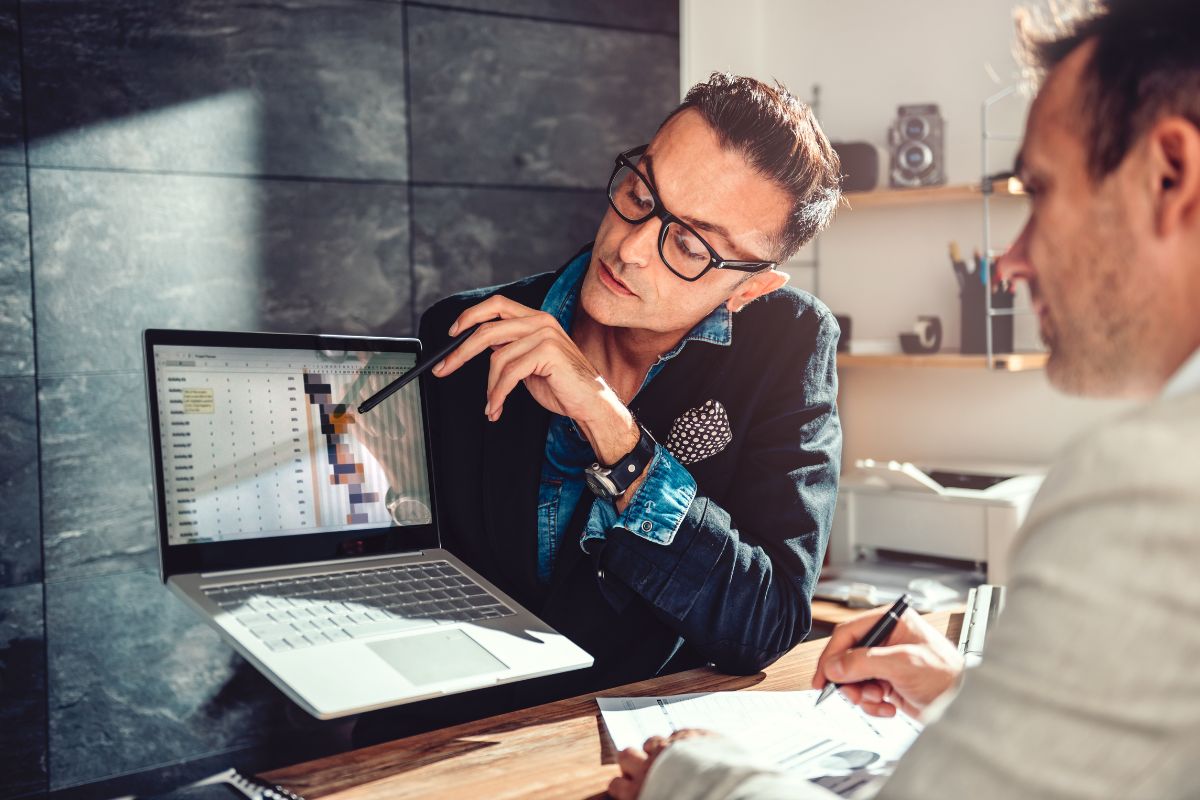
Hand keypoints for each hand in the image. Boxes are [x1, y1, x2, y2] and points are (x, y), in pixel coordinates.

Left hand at [432, 295, 638, 464]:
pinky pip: (509, 374)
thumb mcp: (529, 363)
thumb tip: (479, 346)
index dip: (470, 316)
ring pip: (497, 358)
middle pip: (488, 330)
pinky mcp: (547, 353)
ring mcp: (545, 335)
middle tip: (443, 369)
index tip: (451, 335)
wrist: (592, 404)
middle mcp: (540, 321)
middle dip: (460, 352)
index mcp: (536, 318)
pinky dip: (497, 394)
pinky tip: (496, 407)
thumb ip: (509, 349)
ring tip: (491, 405)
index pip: (496, 305)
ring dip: (489, 387)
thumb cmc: (562, 386)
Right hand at [608, 730, 715, 799]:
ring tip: (668, 758)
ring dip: (657, 749)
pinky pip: (680, 733)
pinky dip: (683, 741)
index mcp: (639, 792)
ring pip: (652, 741)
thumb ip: (652, 795)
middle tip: (642, 767)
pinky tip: (691, 749)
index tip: (627, 786)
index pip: (616, 785)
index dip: (621, 785)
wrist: (730, 797)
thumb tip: (649, 794)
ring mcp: (671, 748)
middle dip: (632, 760)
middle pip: (626, 756)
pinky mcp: (693, 737)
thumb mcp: (662, 799)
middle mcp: (650, 768)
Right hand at [812, 608, 963, 718]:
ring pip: (854, 678)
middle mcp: (887, 640)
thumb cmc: (949, 676)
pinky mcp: (889, 682)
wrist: (965, 705)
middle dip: (849, 680)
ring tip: (879, 699)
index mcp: (892, 623)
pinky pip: (866, 693)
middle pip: (847, 657)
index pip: (849, 633)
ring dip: (862, 694)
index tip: (824, 676)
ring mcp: (887, 662)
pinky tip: (889, 706)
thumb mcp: (904, 664)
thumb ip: (865, 662)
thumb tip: (835, 666)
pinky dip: (873, 704)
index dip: (832, 655)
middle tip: (853, 694)